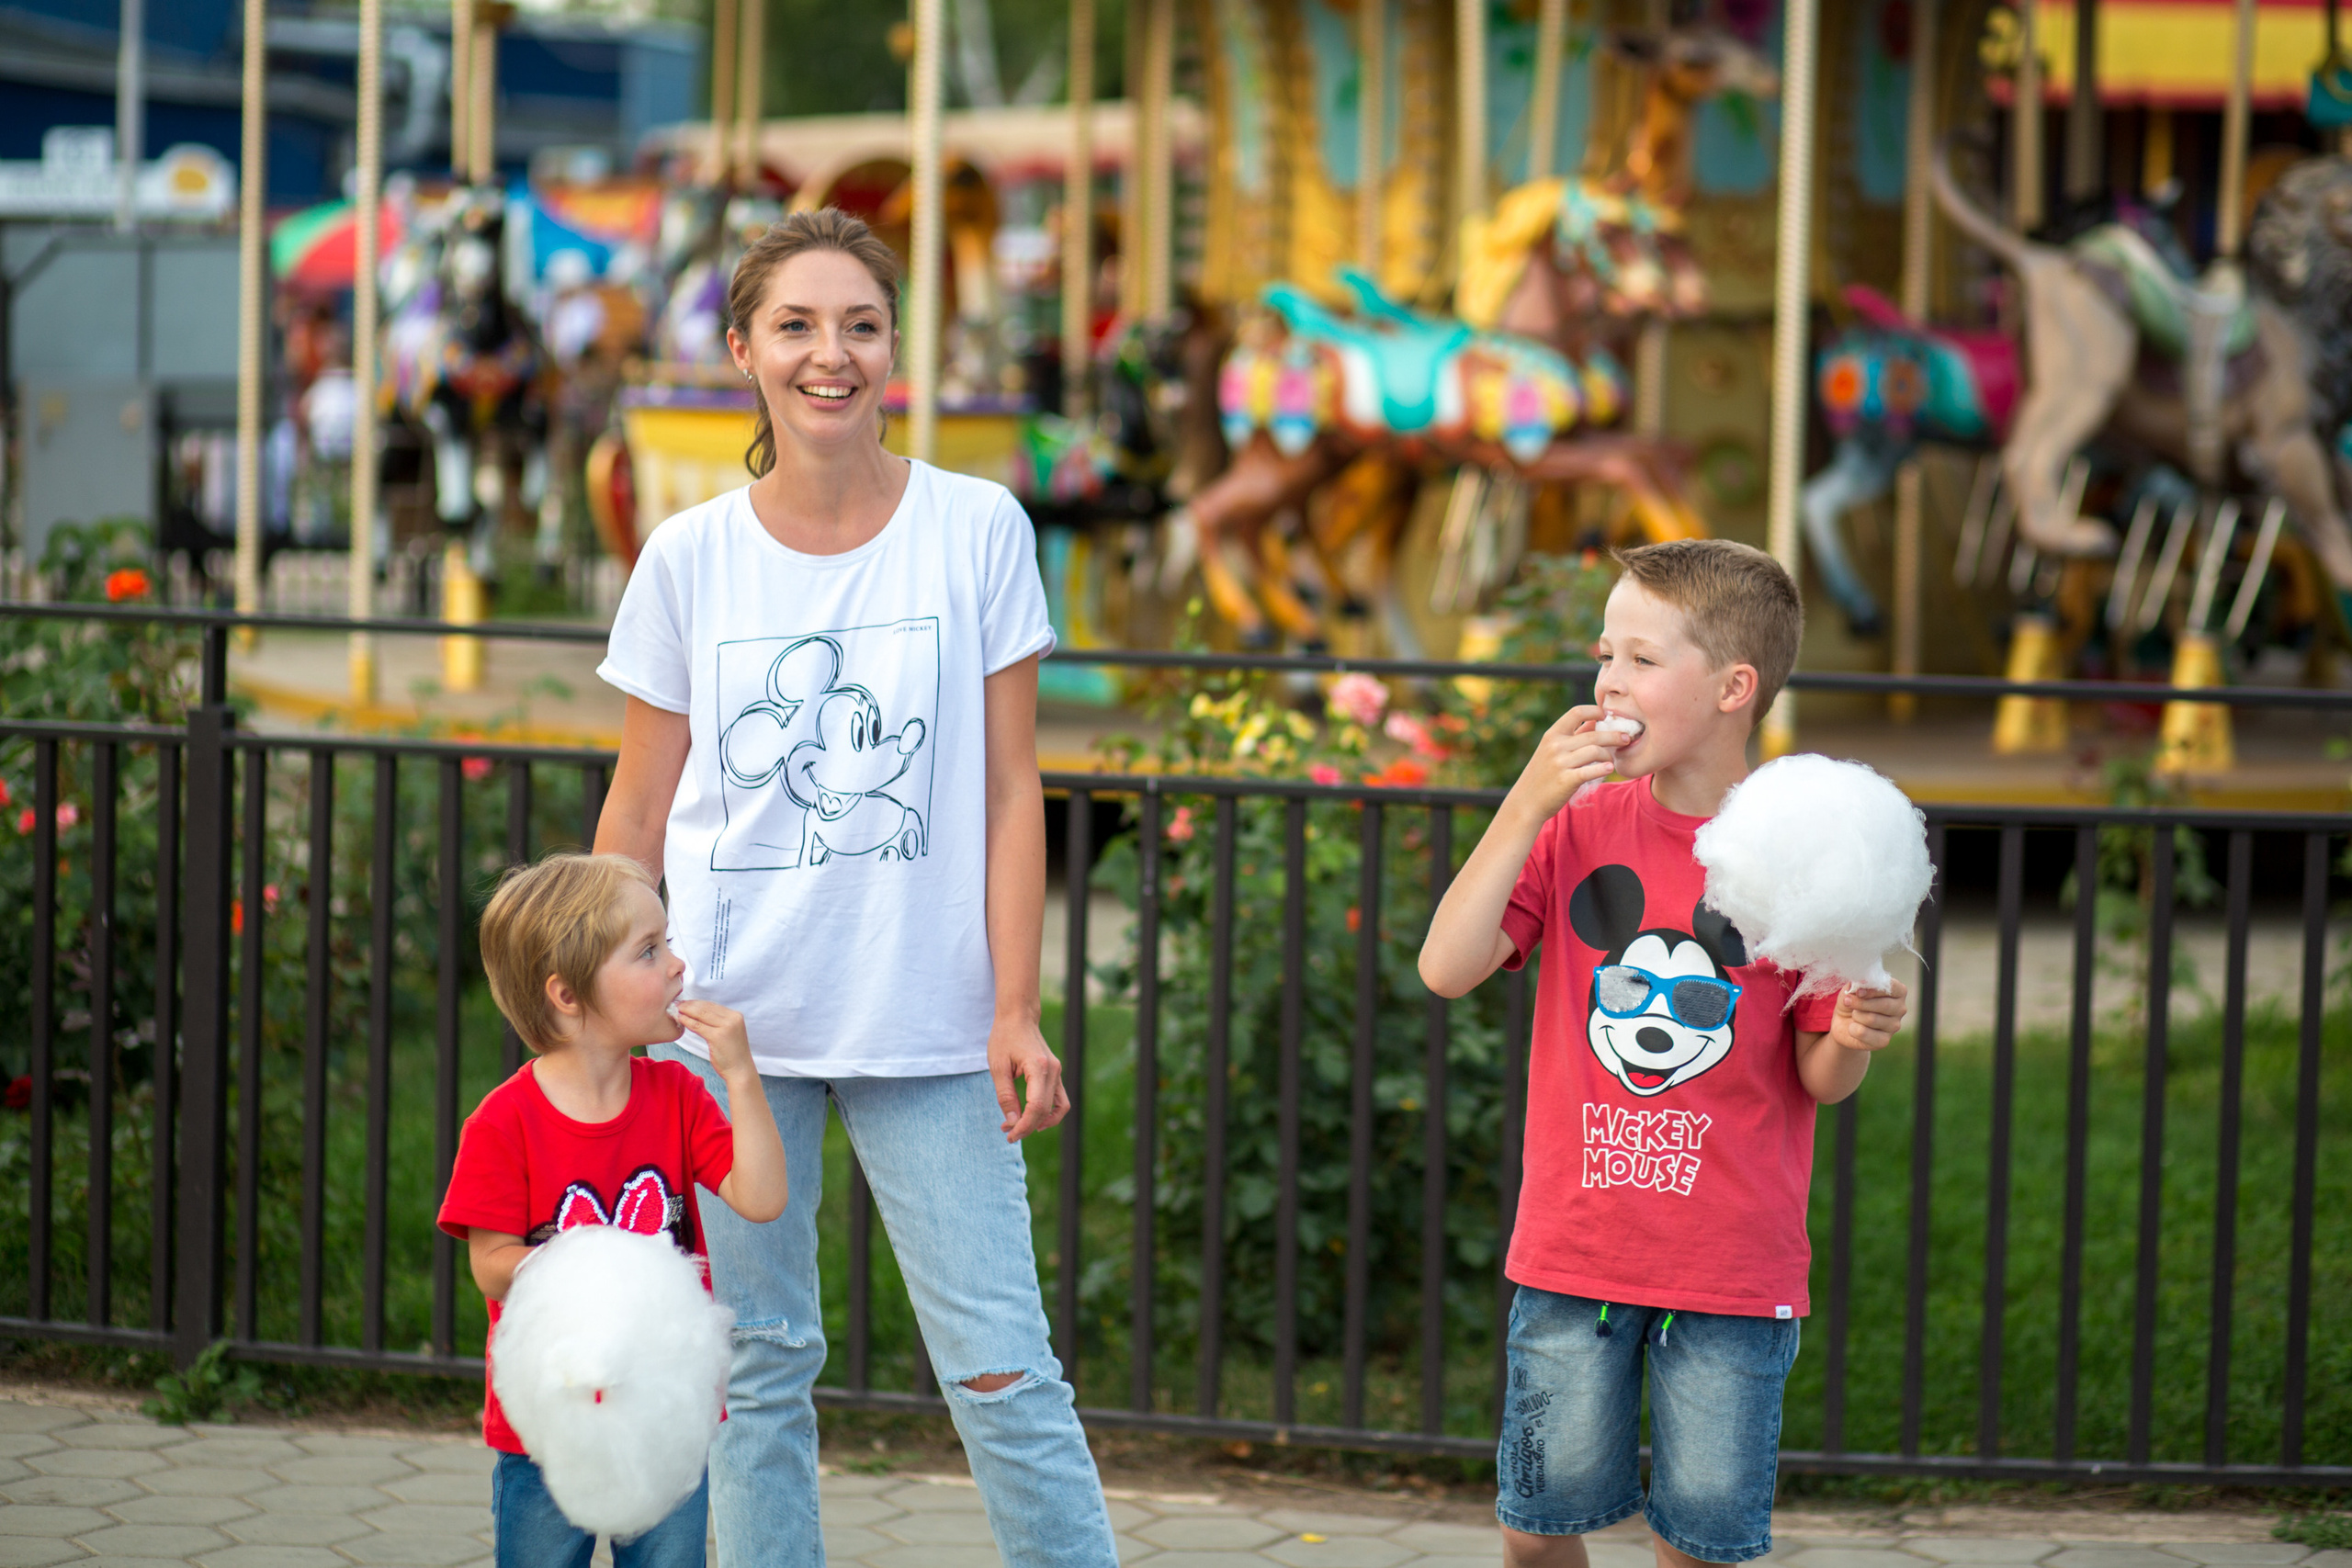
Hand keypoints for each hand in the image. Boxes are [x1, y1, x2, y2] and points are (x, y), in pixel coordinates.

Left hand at [674, 1000, 755, 1078]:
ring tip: (675, 1010)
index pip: (712, 1005)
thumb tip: (699, 1014)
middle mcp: (732, 1019)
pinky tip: (680, 1019)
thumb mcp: (728, 1033)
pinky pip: (698, 1026)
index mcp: (736, 1016)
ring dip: (686, 1011)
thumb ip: (718, 1022)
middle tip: (676, 1004)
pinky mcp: (717, 1037)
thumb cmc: (732, 1054)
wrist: (740, 1070)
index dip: (697, 1003)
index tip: (685, 1002)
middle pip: (706, 1008)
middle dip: (689, 1005)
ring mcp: (726, 1027)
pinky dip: (687, 1021)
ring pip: (701, 1015)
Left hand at [988, 1013, 1068, 1141]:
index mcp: (1038, 1067)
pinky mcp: (1056, 1073)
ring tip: (1021, 1127)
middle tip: (1007, 1131)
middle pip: (1046, 1110)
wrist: (1018, 1017)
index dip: (1024, 1125)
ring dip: (1042, 1122)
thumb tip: (1012, 1121)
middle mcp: (1053, 1070)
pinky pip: (1060, 1099)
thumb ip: (1005, 1096)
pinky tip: (1034, 1118)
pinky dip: (1050, 1112)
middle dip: (1027, 1126)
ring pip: (1059, 1107)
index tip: (1009, 1134)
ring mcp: (1058, 1072)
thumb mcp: (998, 1067)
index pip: (1036, 1107)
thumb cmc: (1004, 1038)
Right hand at [1508, 705, 1631, 818]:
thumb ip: (1572, 735)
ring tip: (1610, 760)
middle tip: (1627, 738)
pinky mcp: (1567, 780)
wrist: (1527, 802)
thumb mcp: (1551, 750)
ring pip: (1595, 751)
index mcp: (1552, 734)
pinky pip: (1592, 770)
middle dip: (1615, 735)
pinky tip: (1609, 769)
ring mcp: (1560, 763)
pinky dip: (1604, 768)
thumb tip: (1596, 721)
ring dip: (1608, 755)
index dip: (1595, 711)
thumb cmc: (1543, 775)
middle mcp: (1556, 746)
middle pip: (1593, 734)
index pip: (1577, 712)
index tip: (1606, 717)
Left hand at [1828, 982, 1907, 1052]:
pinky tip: (1854, 1027)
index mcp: (1897, 992)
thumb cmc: (1852, 1001)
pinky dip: (1852, 1029)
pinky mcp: (1884, 1041)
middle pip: (1884, 1005)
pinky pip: (1863, 1033)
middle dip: (1860, 1003)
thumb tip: (1861, 982)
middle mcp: (1900, 1009)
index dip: (1873, 989)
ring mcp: (1894, 1026)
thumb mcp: (1852, 988)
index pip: (1892, 988)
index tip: (1858, 992)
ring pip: (1872, 1019)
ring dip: (1856, 1015)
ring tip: (1854, 1015)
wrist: (1843, 1024)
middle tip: (1847, 1001)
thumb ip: (1858, 983)